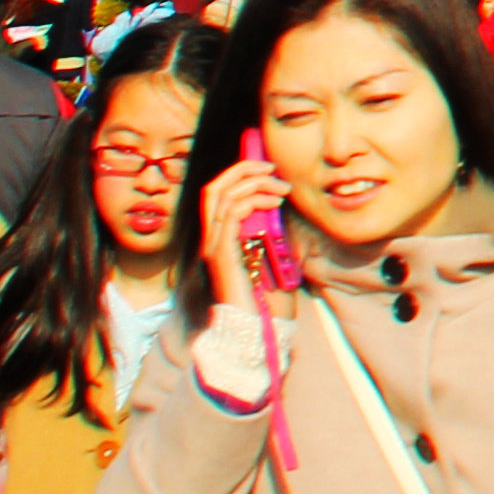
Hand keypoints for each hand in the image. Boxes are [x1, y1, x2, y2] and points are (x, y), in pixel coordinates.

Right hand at [196, 156, 294, 289]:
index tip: (266, 165)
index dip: (238, 173)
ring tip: (281, 188)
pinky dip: (252, 201)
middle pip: (213, 189)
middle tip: (270, 166)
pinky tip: (275, 204)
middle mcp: (212, 240)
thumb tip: (281, 201)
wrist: (258, 329)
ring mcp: (214, 247)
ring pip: (221, 197)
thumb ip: (272, 228)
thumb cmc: (269, 297)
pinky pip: (230, 216)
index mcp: (222, 238)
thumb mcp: (275, 252)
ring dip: (254, 184)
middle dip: (242, 169)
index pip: (219, 195)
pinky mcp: (222, 255)